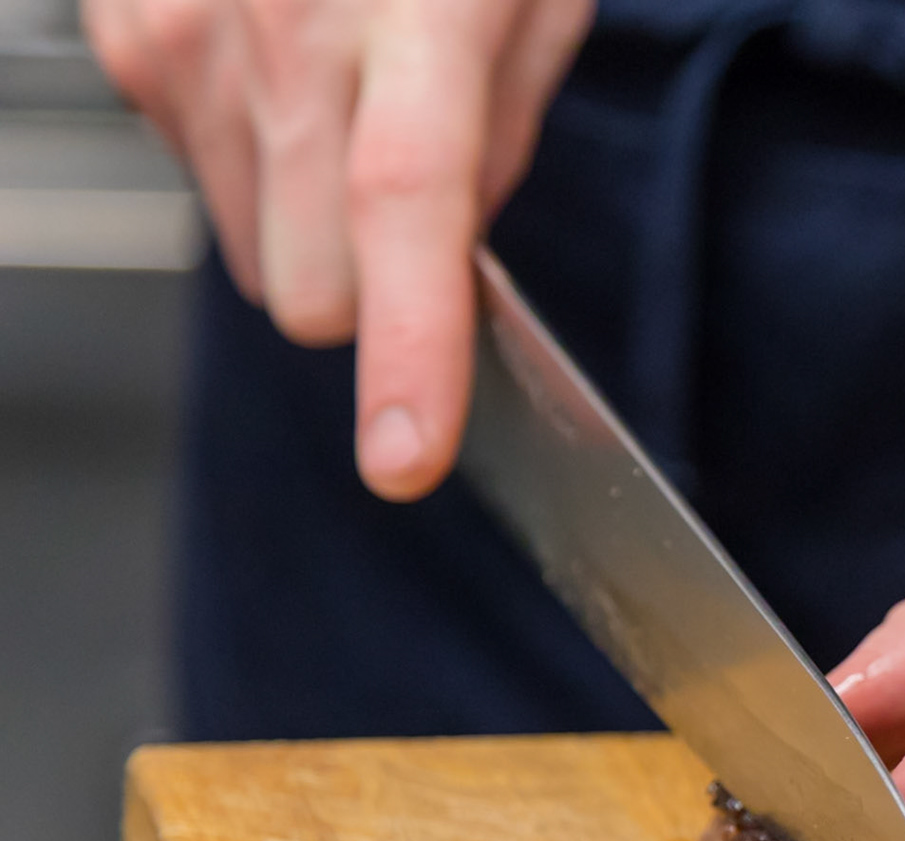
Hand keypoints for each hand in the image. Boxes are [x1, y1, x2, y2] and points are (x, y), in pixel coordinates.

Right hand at [83, 0, 592, 498]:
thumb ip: (500, 135)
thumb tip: (454, 255)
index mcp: (416, 16)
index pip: (408, 212)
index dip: (409, 350)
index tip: (406, 456)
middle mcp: (281, 35)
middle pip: (313, 290)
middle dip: (373, 293)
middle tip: (414, 188)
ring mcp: (183, 39)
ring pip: (255, 255)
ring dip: (312, 222)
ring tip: (350, 99)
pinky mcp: (126, 39)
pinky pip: (200, 179)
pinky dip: (255, 161)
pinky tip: (286, 72)